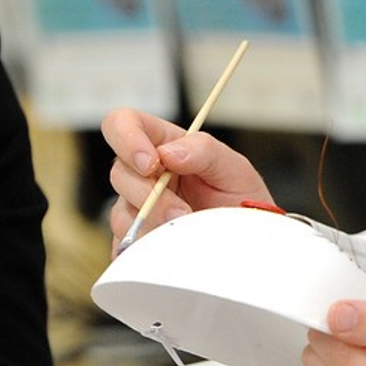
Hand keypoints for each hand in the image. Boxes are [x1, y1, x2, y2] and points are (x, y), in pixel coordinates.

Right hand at [102, 107, 273, 251]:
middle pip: (119, 172)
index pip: (124, 123)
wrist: (246, 237)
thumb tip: (167, 153)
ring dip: (153, 222)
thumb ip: (205, 151)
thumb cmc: (240, 198)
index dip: (127, 138)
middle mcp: (145, 172)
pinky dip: (149, 243)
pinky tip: (173, 242)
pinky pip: (125, 241)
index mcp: (165, 143)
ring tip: (187, 227)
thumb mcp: (235, 168)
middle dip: (149, 194)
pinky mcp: (135, 236)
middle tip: (182, 211)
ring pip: (120, 211)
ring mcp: (137, 205)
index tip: (152, 163)